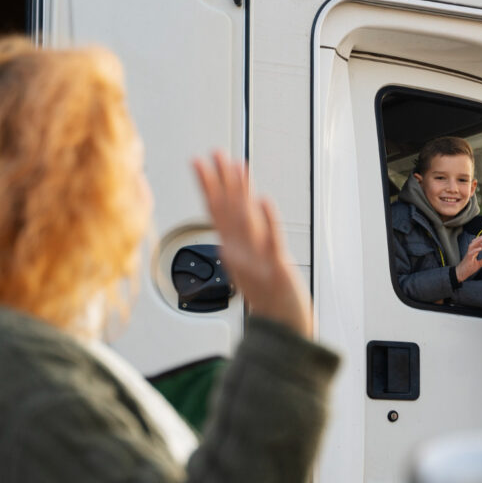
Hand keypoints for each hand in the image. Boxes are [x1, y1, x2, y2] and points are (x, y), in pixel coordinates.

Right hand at [193, 150, 311, 336]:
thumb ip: (236, 251)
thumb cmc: (269, 300)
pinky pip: (272, 240)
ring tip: (237, 166)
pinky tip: (263, 200)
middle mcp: (242, 252)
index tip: (199, 163)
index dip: (209, 185)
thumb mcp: (247, 271)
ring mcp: (258, 259)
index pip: (217, 211)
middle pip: (227, 210)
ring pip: (246, 219)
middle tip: (214, 154)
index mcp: (234, 250)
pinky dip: (268, 220)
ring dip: (240, 191)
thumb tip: (223, 238)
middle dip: (221, 180)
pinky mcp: (278, 268)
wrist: (282, 328)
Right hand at [455, 234, 481, 281]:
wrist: (460, 274)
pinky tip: (480, 248)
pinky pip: (471, 253)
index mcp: (473, 252)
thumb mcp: (478, 265)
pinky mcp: (467, 258)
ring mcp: (468, 254)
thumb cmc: (468, 269)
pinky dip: (475, 250)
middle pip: (476, 242)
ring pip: (472, 245)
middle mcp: (470, 251)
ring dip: (478, 241)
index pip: (480, 245)